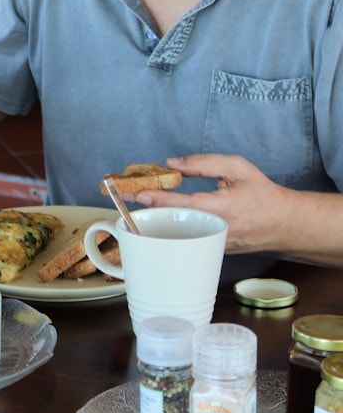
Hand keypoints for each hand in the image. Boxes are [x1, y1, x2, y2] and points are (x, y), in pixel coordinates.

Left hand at [133, 154, 292, 253]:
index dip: (160, 199)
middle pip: (175, 220)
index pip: (185, 204)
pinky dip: (173, 227)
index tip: (139, 194)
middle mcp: (217, 229)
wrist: (285, 224)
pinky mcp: (213, 250)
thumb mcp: (238, 168)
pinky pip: (188, 238)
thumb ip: (204, 163)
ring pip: (179, 232)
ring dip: (159, 218)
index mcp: (223, 207)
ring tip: (139, 206)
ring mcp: (214, 243)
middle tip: (126, 196)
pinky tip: (161, 217)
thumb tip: (173, 163)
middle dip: (149, 208)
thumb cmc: (262, 194)